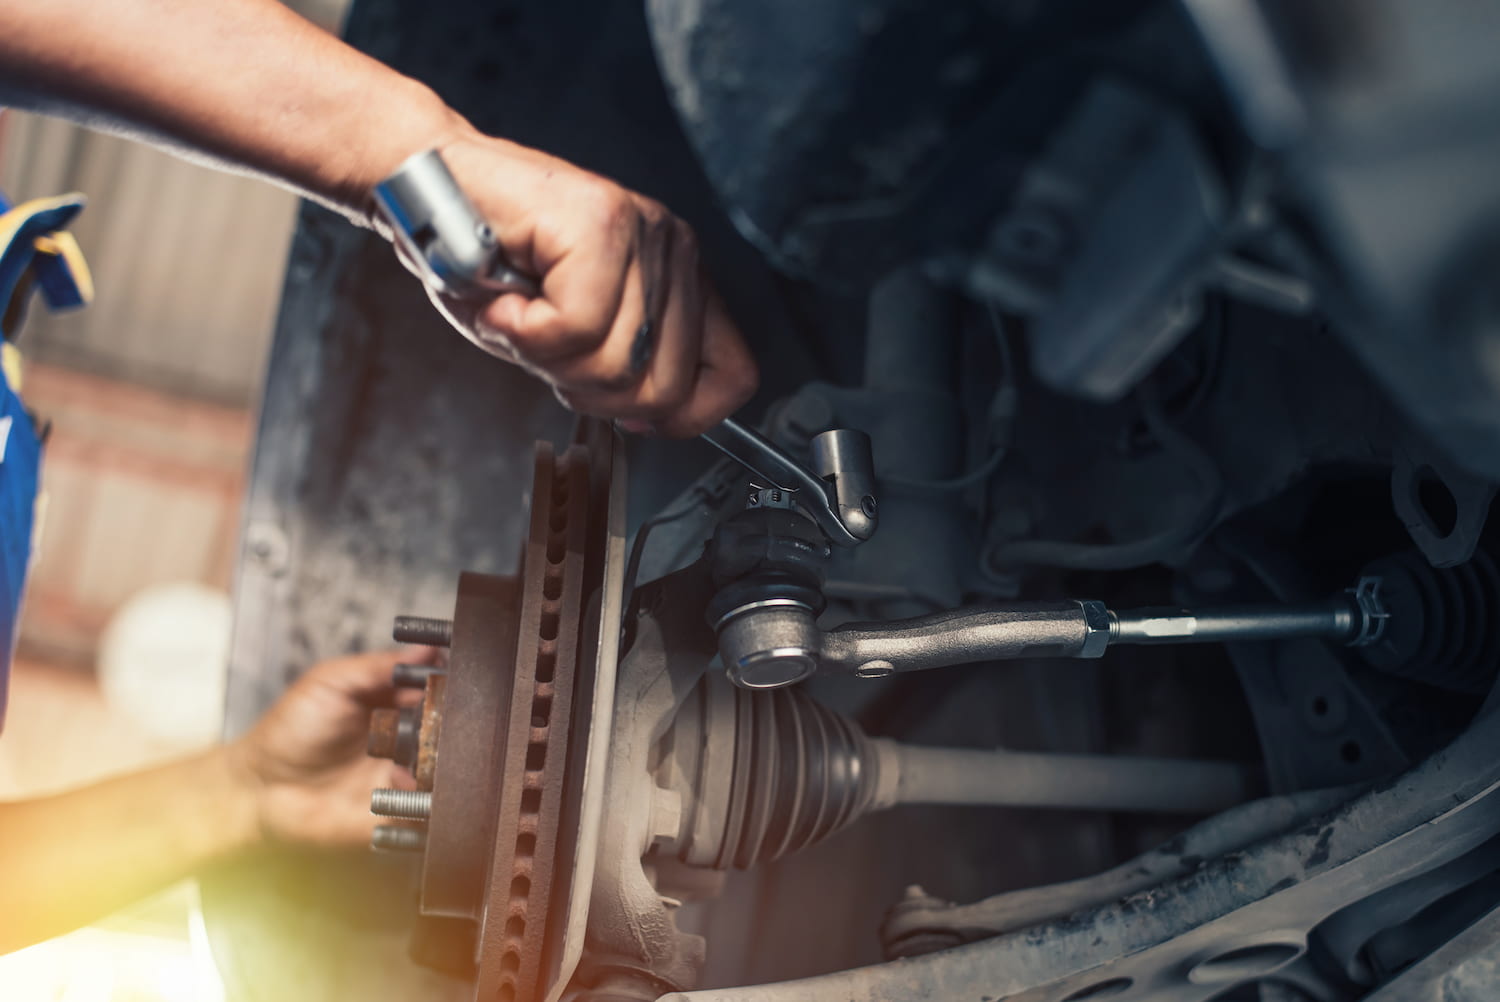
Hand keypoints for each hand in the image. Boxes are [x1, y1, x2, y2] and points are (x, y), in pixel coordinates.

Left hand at [227, 648, 433, 848]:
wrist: (260, 790)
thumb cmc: (288, 732)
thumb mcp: (329, 682)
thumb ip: (376, 666)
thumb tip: (426, 649)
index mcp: (390, 703)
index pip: (434, 689)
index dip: (446, 684)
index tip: (452, 681)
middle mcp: (403, 738)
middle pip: (446, 727)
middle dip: (449, 722)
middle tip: (443, 717)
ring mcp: (403, 774)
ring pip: (444, 764)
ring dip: (440, 757)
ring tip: (423, 748)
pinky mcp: (399, 809)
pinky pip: (429, 803)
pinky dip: (425, 792)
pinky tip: (401, 778)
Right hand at [391, 130, 758, 436]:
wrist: (427, 189)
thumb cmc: (488, 262)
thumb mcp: (568, 335)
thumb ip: (620, 371)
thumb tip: (652, 418)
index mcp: (679, 280)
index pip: (733, 375)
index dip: (682, 416)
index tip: (627, 412)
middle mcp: (673, 250)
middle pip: (664, 388)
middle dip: (588, 391)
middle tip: (542, 346)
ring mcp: (643, 234)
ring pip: (616, 364)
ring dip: (544, 357)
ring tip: (518, 312)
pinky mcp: (601, 225)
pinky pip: (574, 329)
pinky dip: (522, 332)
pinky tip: (506, 299)